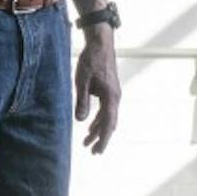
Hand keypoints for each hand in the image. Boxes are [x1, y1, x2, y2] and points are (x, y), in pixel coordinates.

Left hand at [74, 33, 119, 153]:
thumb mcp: (82, 82)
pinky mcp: (109, 90)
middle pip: (109, 123)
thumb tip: (81, 121)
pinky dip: (98, 119)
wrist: (100, 44)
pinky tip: (90, 125)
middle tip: (92, 152)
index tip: (98, 151)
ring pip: (107, 117)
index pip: (108, 124)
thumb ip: (82, 102)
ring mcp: (113, 94)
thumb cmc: (91, 61)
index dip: (103, 139)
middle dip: (101, 138)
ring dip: (98, 129)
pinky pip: (105, 109)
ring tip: (87, 141)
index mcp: (111, 97)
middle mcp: (115, 97)